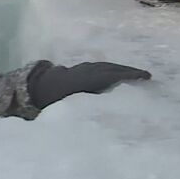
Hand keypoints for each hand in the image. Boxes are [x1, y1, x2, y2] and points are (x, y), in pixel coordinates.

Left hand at [28, 61, 150, 108]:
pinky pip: (99, 66)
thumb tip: (103, 113)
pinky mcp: (79, 69)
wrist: (33, 87)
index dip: (128, 75)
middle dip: (128, 70)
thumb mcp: (66, 105)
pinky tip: (116, 73)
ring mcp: (81, 67)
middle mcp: (85, 71)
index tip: (146, 77)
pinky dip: (110, 68)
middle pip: (110, 68)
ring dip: (120, 68)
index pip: (110, 75)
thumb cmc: (50, 100)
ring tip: (135, 74)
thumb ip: (84, 107)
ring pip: (105, 65)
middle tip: (146, 75)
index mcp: (84, 79)